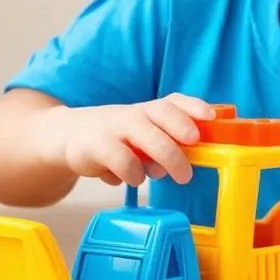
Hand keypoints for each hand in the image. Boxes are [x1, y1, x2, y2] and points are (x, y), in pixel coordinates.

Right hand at [36, 93, 214, 187]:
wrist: (69, 136)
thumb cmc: (116, 137)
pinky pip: (122, 161)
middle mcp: (134, 114)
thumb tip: (192, 160)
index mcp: (148, 110)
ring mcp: (115, 128)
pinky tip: (132, 178)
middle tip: (195, 153)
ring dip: (164, 158)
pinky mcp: (96, 146)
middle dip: (182, 131)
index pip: (173, 101)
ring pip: (146, 136)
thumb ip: (166, 143)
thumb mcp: (142, 134)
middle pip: (163, 114)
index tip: (210, 117)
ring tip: (165, 175)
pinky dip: (133, 174)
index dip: (193, 107)